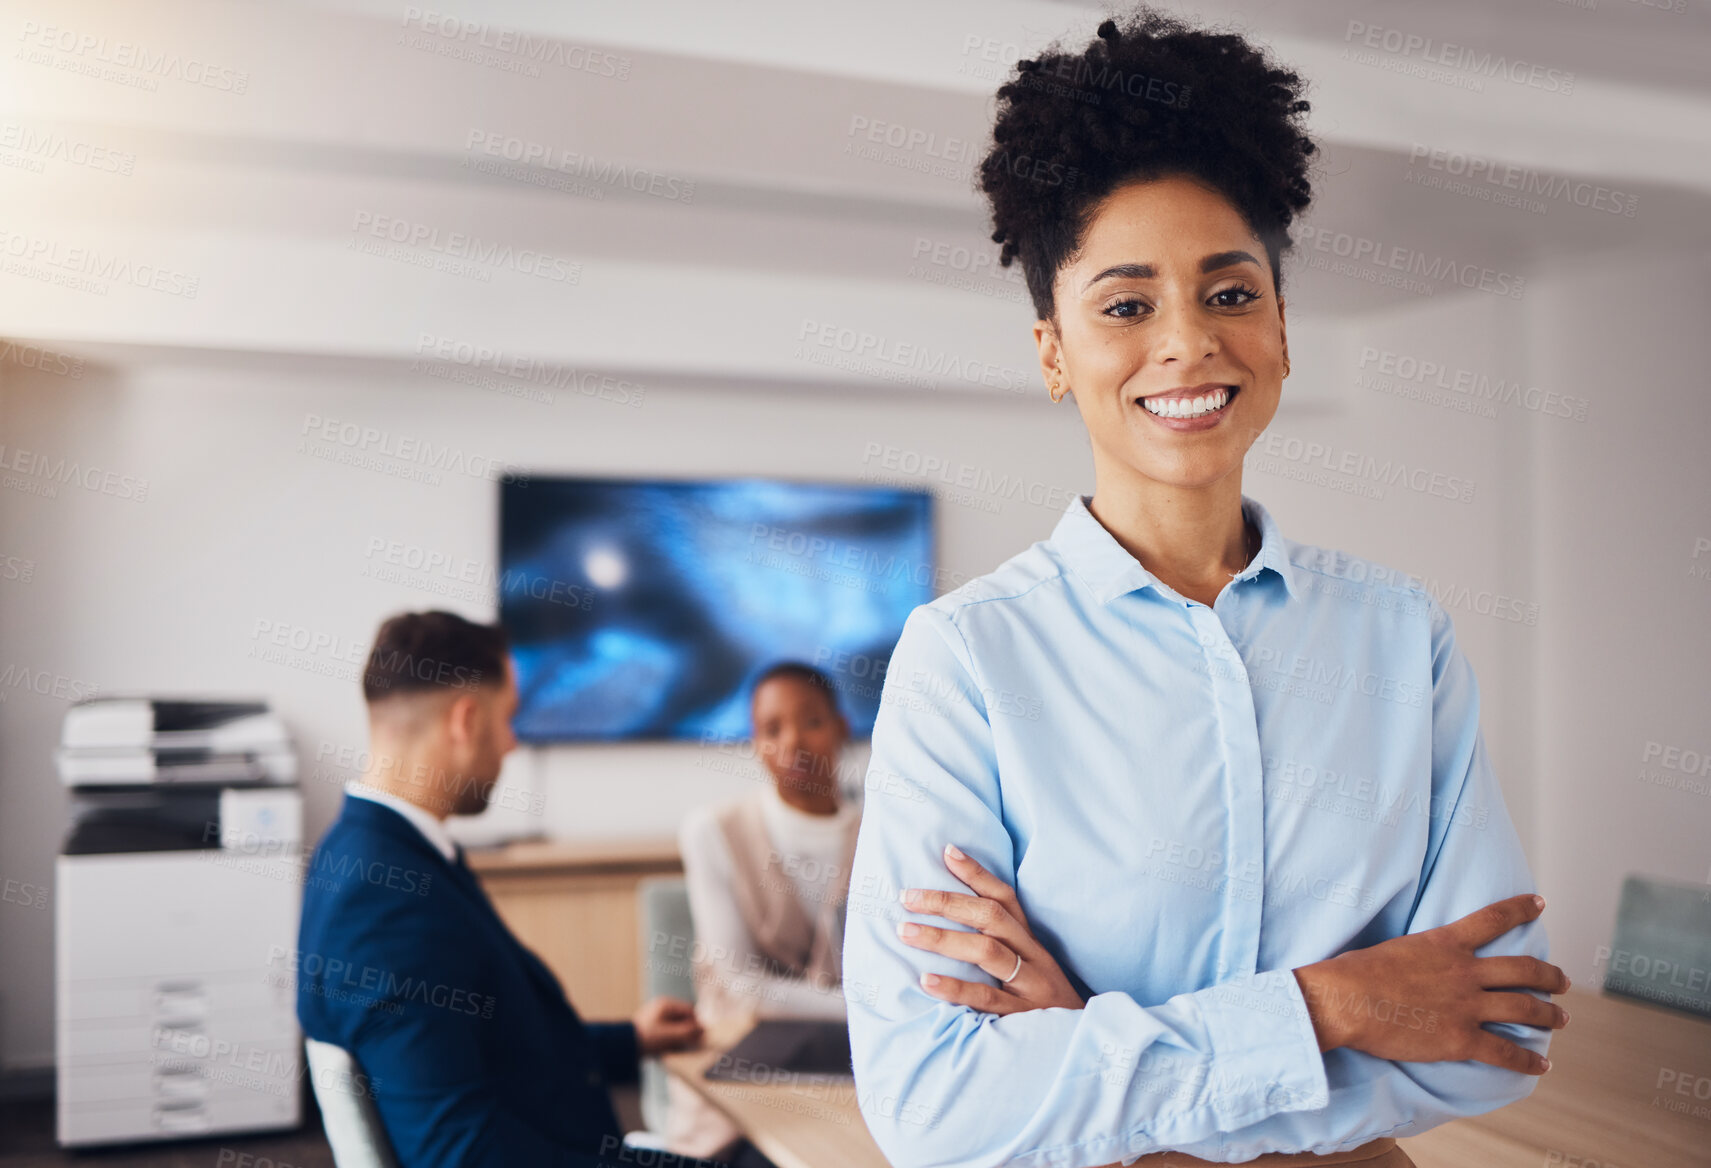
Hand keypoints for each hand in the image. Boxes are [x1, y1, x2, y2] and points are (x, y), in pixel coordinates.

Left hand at [632, 995, 702, 1055]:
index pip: (689, 1010)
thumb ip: (688, 1032)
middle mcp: (661, 1008)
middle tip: (691, 1043)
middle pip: (683, 1018)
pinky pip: (668, 1032)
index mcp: (666, 1005)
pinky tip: (670, 1048)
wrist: (623, 1045)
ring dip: (679, 1036)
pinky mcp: (651, 1028)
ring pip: (676, 1026)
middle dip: (688, 1031)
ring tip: (679, 1047)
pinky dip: (671, 1039)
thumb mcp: (670, 1035)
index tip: (701, 1036)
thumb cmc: (646, 1038)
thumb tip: (702, 1029)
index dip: (697, 1023)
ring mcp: (656, 1017)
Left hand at [897, 843, 1084, 1014]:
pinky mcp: (1023, 1019)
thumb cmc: (1046, 1005)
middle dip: (947, 903)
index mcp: (1032, 943)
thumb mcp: (1031, 969)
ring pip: (988, 952)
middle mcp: (1033, 958)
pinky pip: (987, 1000)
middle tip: (907, 897)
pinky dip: (956, 988)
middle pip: (992, 918)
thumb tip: (952, 923)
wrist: (1086, 1043)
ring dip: (943, 939)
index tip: (947, 851)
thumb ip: (1001, 948)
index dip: (977, 874)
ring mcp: (1031, 987)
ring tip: (906, 931)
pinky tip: (926, 981)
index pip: (1005, 899)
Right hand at [1293, 894, 1570, 1074]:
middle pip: (1523, 970)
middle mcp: (1464, 972)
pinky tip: (1542, 1066)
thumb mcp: (1392, 948)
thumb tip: (1416, 962)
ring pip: (1524, 1009)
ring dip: (1549, 1015)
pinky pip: (1505, 1052)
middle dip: (1550, 976)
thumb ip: (1417, 954)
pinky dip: (1528, 1061)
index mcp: (1445, 943)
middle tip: (1563, 982)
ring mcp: (1466, 1006)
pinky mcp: (1460, 1039)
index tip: (1539, 903)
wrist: (1345, 1001)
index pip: (1493, 919)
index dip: (1520, 908)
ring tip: (1561, 1018)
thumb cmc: (1354, 972)